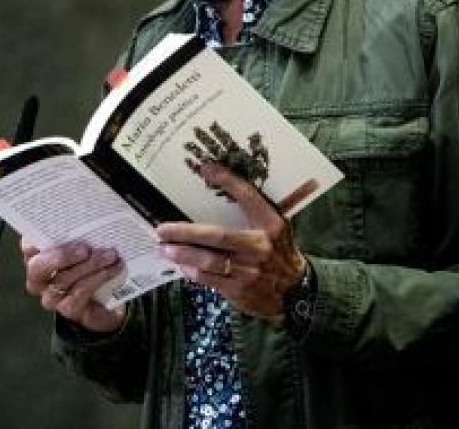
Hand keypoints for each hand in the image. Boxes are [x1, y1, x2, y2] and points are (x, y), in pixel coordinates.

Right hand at [21, 237, 125, 332]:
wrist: (107, 298)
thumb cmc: (89, 263)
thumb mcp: (81, 244)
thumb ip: (77, 232)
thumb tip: (89, 210)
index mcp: (36, 256)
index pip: (27, 246)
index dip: (34, 239)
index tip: (53, 230)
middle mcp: (38, 278)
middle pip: (39, 267)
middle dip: (62, 256)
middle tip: (85, 248)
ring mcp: (51, 296)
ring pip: (63, 281)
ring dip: (89, 267)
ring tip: (109, 256)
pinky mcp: (68, 310)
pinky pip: (79, 295)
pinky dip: (98, 280)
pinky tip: (113, 270)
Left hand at [156, 162, 303, 317]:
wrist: (296, 290)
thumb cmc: (276, 250)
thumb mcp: (272, 227)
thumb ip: (250, 210)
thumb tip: (215, 181)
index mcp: (271, 225)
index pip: (249, 198)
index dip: (229, 181)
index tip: (207, 167)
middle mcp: (260, 247)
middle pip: (217, 236)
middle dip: (186, 232)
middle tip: (162, 229)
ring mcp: (250, 271)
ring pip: (209, 261)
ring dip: (183, 255)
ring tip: (164, 248)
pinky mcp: (240, 291)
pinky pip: (209, 280)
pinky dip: (192, 272)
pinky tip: (182, 265)